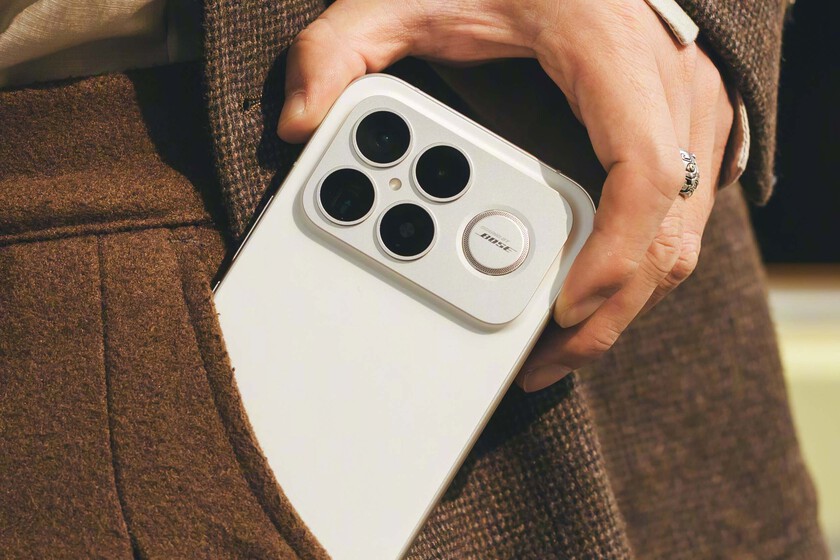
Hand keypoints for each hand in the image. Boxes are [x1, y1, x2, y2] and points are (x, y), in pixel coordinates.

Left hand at [277, 0, 733, 391]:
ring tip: (560, 338)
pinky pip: (683, 213)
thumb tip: (296, 119)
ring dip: (627, 297)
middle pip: (669, 230)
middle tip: (546, 360)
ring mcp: (691, 106)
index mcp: (611, 52)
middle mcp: (667, 84)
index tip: (565, 313)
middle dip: (612, 311)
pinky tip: (593, 284)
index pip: (643, 172)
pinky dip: (642, 261)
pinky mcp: (693, 124)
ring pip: (683, 233)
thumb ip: (341, 45)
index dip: (612, 255)